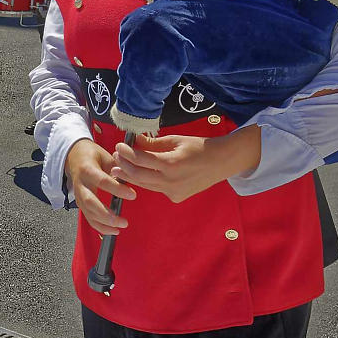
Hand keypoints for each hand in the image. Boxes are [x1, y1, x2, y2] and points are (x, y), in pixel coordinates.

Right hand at [65, 139, 135, 236]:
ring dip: (104, 223)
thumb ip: (117, 166)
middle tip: (123, 222)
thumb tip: (132, 175)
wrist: (73, 157)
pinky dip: (99, 227)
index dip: (117, 189)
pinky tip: (112, 231)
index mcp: (87, 169)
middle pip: (90, 202)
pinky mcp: (80, 203)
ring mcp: (78, 195)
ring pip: (88, 213)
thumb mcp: (105, 155)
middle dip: (106, 214)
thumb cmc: (92, 156)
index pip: (102, 181)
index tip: (133, 195)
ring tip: (120, 228)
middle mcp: (80, 184)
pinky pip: (88, 217)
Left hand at [112, 128, 260, 203]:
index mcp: (171, 164)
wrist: (221, 162)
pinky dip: (146, 181)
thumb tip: (133, 140)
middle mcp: (170, 181)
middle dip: (123, 165)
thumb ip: (153, 143)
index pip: (140, 159)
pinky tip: (140, 174)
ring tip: (120, 166)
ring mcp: (173, 192)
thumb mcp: (175, 140)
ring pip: (144, 185)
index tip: (119, 145)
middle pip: (137, 175)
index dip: (126, 152)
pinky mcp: (175, 198)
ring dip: (131, 175)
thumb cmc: (199, 147)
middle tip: (116, 156)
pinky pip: (155, 189)